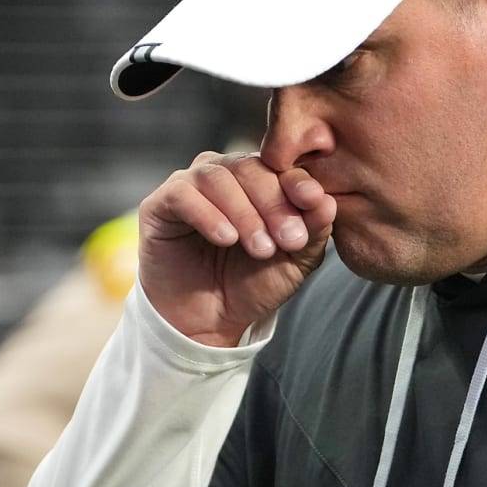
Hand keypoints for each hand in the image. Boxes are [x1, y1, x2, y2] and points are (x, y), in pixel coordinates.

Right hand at [138, 152, 335, 345]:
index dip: (298, 183)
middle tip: (289, 240)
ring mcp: (190, 185)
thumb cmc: (252, 284)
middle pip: (250, 167)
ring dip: (244, 213)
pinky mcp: (160, 204)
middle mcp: (225, 175)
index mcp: (259, 180)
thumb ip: (313, 231)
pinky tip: (226, 238)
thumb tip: (326, 201)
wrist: (210, 320)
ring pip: (218, 177)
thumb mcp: (295, 261)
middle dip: (274, 203)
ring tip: (260, 249)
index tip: (314, 205)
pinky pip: (182, 194)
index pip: (280, 166)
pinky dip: (207, 214)